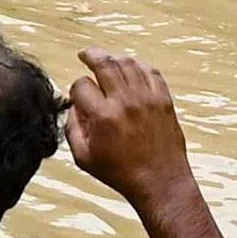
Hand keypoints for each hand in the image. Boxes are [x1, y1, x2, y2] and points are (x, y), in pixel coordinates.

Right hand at [63, 50, 195, 209]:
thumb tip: (73, 106)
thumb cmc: (122, 173)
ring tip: (107, 61)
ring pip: (128, 63)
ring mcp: (147, 99)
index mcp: (103, 116)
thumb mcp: (83, 157)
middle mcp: (125, 102)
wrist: (160, 182)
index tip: (78, 96)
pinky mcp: (164, 101)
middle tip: (85, 54)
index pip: (82, 85)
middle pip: (104, 62)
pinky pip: (152, 72)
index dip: (75, 88)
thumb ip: (72, 128)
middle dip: (90, 55)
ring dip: (114, 58)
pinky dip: (140, 66)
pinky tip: (132, 69)